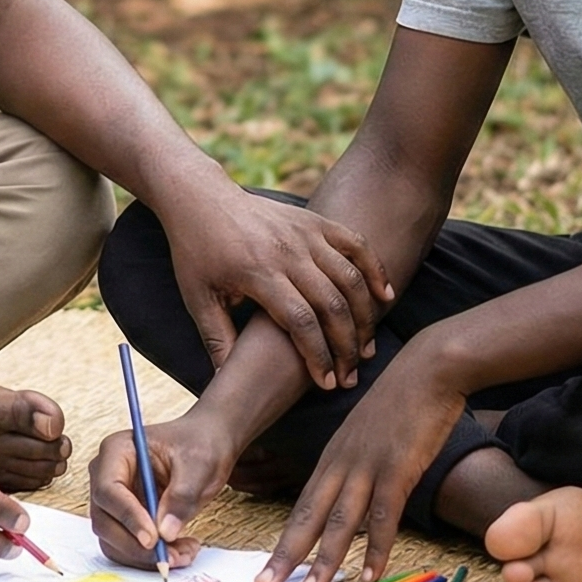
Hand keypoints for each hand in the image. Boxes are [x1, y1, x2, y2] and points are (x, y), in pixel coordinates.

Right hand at [86, 414, 239, 571]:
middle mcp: (107, 476)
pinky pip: (127, 546)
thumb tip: (164, 532)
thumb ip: (181, 497)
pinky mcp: (125, 519)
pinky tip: (179, 550)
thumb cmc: (199, 445)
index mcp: (117, 450)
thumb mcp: (198, 465)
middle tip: (171, 557)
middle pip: (104, 520)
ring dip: (144, 556)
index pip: (109, 489)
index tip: (154, 539)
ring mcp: (114, 500)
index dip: (128, 517)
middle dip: (136, 545)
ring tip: (184, 553)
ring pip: (113, 539)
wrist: (205, 446)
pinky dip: (149, 557)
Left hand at [166, 189, 390, 385]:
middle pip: (332, 304)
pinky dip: (375, 269)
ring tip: (366, 349)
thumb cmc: (196, 251)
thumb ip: (217, 339)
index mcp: (257, 272)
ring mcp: (305, 232)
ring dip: (365, 317)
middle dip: (346, 346)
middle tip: (351, 376)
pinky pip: (355, 243)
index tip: (327, 383)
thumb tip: (227, 382)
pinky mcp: (315, 220)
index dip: (318, 357)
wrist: (199, 198)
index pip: (300, 322)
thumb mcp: (197, 297)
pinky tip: (385, 297)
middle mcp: (287, 251)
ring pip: (350, 278)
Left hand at [255, 352, 465, 581]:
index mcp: (333, 457)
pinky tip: (370, 576)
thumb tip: (354, 492)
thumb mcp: (368, 432)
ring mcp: (368, 467)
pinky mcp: (397, 469)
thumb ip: (357, 461)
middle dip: (286, 556)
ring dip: (325, 562)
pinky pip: (382, 517)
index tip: (268, 567)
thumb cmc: (403, 401)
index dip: (285, 540)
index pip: (302, 506)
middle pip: (308, 517)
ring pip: (339, 523)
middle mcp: (342, 464)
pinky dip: (375, 550)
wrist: (429, 369)